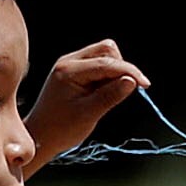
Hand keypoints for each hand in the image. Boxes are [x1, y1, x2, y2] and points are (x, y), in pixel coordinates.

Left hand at [27, 39, 150, 163]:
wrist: (40, 136)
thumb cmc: (61, 129)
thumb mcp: (88, 115)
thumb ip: (110, 95)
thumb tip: (132, 81)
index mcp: (69, 71)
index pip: (107, 62)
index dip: (129, 72)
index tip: (145, 85)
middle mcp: (69, 62)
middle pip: (106, 50)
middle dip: (121, 67)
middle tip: (125, 91)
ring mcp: (71, 65)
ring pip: (104, 55)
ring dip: (115, 71)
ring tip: (110, 95)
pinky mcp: (75, 72)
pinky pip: (98, 65)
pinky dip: (108, 76)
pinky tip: (104, 93)